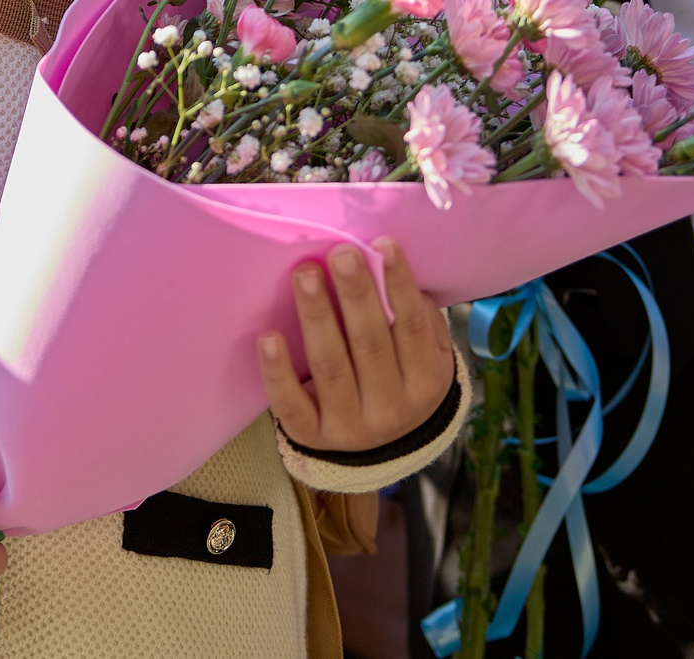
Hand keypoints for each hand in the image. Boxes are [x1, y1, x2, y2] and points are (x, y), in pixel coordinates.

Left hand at [261, 239, 455, 453]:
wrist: (378, 449)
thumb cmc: (399, 379)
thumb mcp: (425, 357)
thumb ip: (417, 317)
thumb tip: (391, 271)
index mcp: (425, 383)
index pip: (411, 327)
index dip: (399, 285)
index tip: (382, 244)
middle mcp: (392, 409)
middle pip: (370, 343)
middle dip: (355, 294)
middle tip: (340, 253)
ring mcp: (351, 426)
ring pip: (331, 367)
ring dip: (317, 317)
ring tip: (305, 275)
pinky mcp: (311, 436)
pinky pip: (292, 404)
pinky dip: (278, 371)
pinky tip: (268, 337)